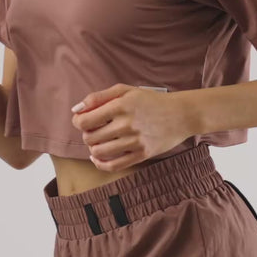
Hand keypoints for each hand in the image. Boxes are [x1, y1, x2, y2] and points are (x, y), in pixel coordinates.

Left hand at [70, 83, 192, 170]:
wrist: (181, 114)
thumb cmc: (150, 101)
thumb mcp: (125, 90)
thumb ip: (98, 97)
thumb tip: (75, 110)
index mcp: (121, 106)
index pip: (84, 121)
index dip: (78, 122)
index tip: (82, 120)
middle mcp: (127, 124)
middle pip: (90, 137)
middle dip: (87, 134)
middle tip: (94, 129)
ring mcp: (135, 141)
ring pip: (99, 152)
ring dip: (93, 148)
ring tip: (99, 141)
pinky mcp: (142, 155)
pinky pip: (113, 166)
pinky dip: (100, 163)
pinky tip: (98, 157)